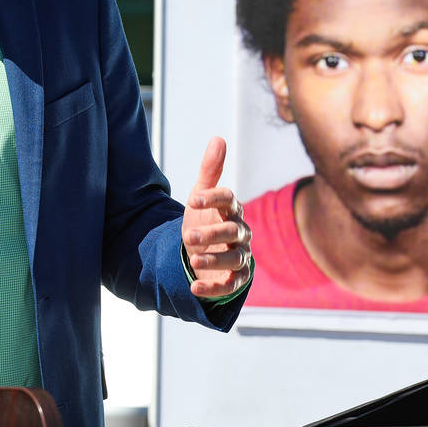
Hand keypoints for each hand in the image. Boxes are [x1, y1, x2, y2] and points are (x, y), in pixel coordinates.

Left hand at [182, 137, 251, 298]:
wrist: (201, 251)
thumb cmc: (204, 219)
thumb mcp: (201, 195)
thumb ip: (210, 170)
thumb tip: (218, 138)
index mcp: (232, 210)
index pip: (229, 200)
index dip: (213, 198)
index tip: (192, 199)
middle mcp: (240, 233)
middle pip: (233, 232)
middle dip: (212, 234)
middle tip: (187, 236)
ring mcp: (239, 257)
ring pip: (235, 260)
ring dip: (214, 260)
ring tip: (192, 259)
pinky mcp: (235, 279)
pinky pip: (231, 285)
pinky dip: (214, 288)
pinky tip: (194, 288)